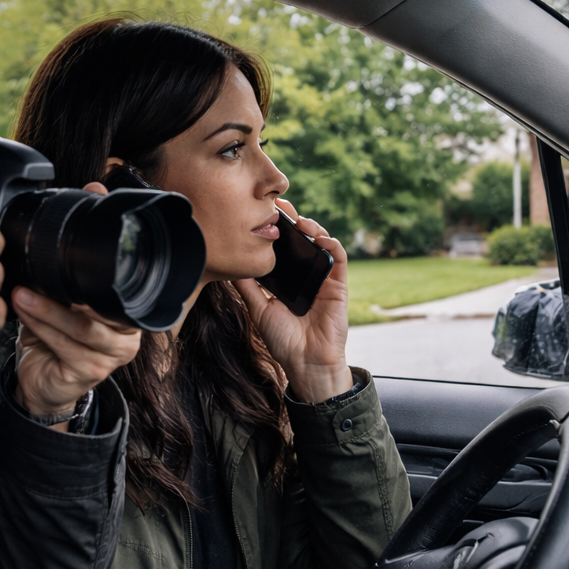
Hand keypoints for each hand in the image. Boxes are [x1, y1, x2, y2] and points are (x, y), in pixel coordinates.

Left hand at [9, 183, 142, 426]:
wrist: (43, 381)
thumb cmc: (54, 333)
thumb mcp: (66, 286)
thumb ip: (79, 248)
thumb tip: (96, 187)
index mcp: (127, 309)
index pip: (124, 282)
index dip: (104, 263)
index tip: (79, 246)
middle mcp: (126, 333)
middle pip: (104, 306)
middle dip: (68, 290)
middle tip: (35, 276)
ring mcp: (111, 356)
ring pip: (82, 327)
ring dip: (47, 309)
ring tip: (21, 293)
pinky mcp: (90, 373)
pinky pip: (66, 347)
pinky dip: (42, 327)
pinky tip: (23, 314)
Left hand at [233, 199, 352, 403]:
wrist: (306, 363)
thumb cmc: (283, 341)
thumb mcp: (258, 309)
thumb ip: (247, 287)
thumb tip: (230, 265)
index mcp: (288, 280)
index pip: (283, 248)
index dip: (276, 229)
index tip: (264, 212)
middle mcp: (306, 276)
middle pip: (302, 240)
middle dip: (293, 220)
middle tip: (280, 204)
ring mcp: (323, 279)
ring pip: (321, 244)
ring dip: (313, 227)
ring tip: (300, 220)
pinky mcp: (339, 286)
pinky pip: (338, 259)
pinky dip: (331, 245)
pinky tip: (319, 238)